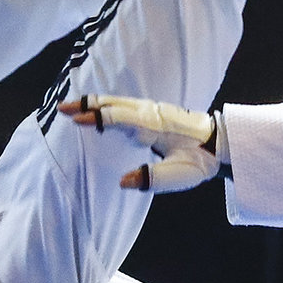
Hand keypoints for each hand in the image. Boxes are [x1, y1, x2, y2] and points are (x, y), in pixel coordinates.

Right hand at [61, 95, 221, 192]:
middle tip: (61, 108)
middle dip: (87, 104)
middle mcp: (151, 112)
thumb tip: (124, 181)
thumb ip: (151, 178)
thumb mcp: (178, 176)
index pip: (120, 118)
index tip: (76, 119)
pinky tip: (99, 109)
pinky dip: (108, 104)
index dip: (97, 118)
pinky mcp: (155, 111)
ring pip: (119, 101)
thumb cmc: (199, 161)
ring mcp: (153, 109)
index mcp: (154, 126)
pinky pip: (126, 104)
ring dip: (95, 102)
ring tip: (73, 106)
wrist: (221, 144)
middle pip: (114, 103)